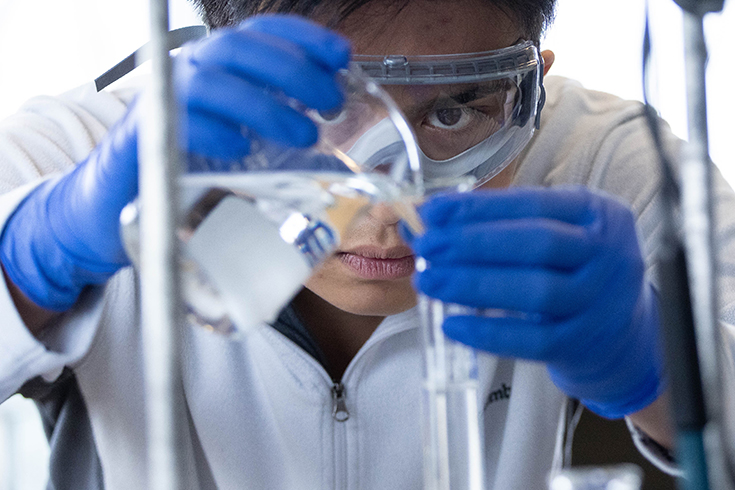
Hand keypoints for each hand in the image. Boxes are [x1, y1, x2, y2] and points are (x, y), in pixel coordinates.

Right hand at [0, 14, 349, 310]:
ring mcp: (164, 102)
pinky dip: (214, 133)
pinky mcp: (141, 137)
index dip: (303, 37)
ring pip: (213, 83)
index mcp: (218, 68)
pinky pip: (177, 124)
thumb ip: (276, 137)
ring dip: (265, 106)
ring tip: (304, 135)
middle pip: (240, 49)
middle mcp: (190, 73)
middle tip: (330, 103)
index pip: (260, 34)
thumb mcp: (239, 141)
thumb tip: (335, 151)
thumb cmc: (187, 165)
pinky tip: (241, 149)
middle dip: (293, 71)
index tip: (341, 56)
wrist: (118, 200)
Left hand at [411, 186, 664, 418]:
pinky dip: (489, 332)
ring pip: (536, 291)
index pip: (534, 203)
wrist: (622, 334)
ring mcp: (602, 302)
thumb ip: (502, 224)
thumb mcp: (558, 233)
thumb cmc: (573, 271)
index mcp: (597, 213)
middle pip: (537, 243)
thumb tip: (428, 219)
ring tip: (428, 280)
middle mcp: (608, 253)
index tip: (433, 210)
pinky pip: (533, 340)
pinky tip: (453, 324)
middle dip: (473, 243)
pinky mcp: (585, 344)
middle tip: (426, 245)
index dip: (479, 207)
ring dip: (474, 285)